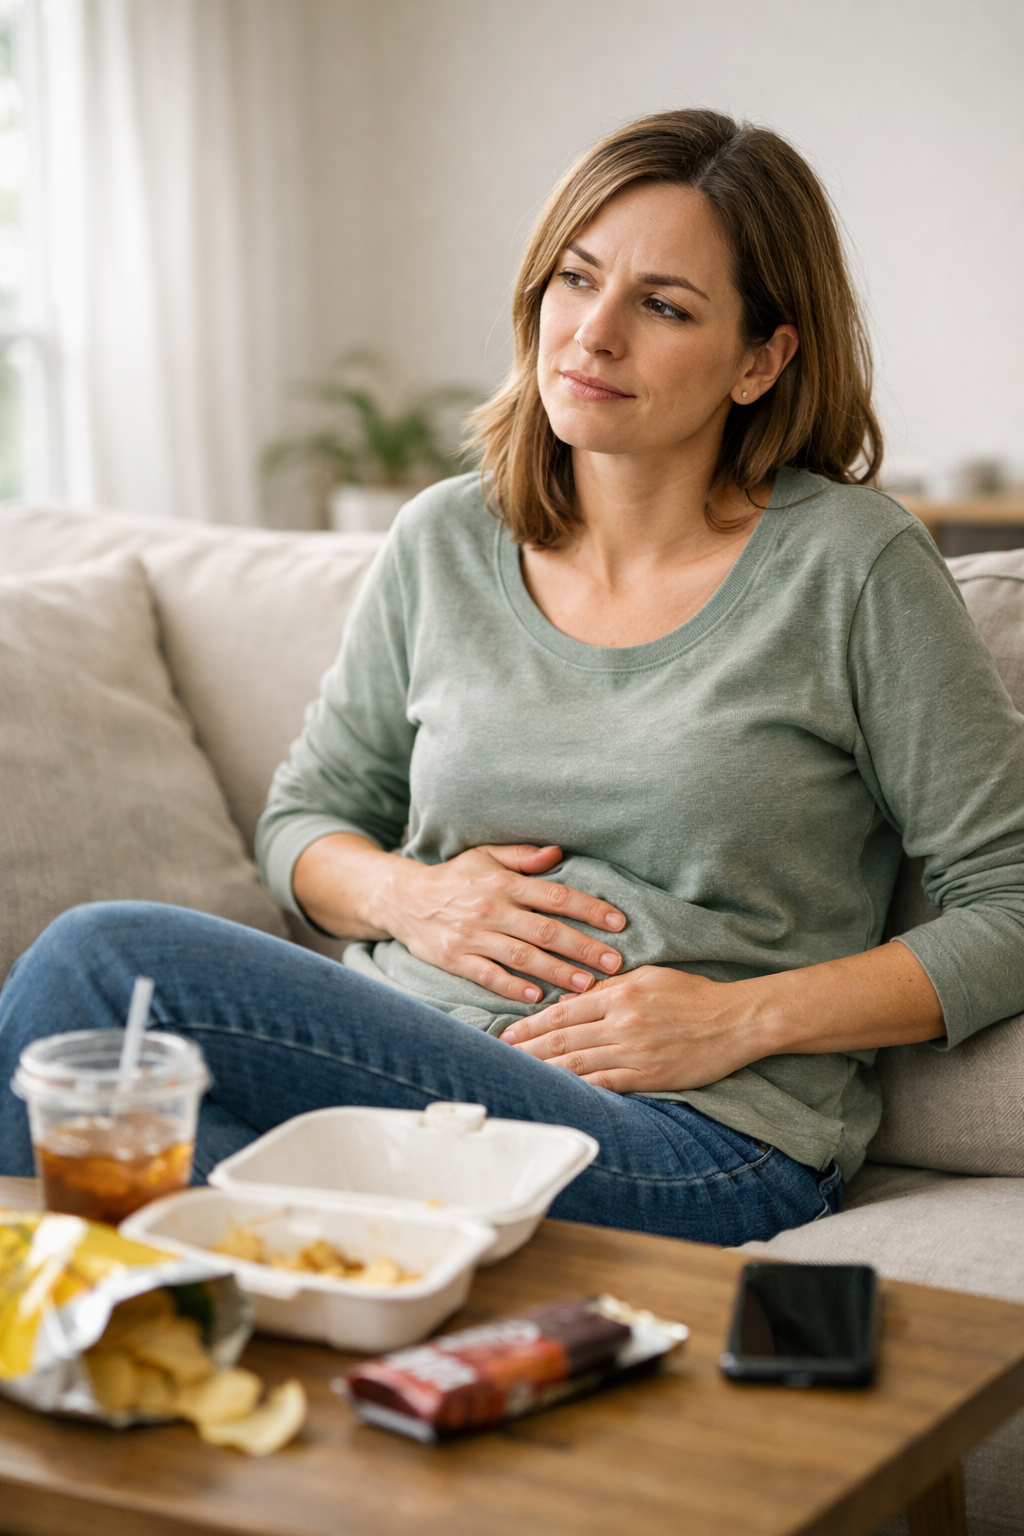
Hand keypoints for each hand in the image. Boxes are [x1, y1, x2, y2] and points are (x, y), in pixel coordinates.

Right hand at [381, 843, 625, 1004]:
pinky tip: (536, 997)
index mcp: (504, 882)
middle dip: (583, 947)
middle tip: (614, 963)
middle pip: (546, 930)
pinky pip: (488, 976)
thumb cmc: (455, 876)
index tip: (619, 923)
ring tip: (586, 985)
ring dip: (557, 972)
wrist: (403, 898)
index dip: (590, 909)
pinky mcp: (455, 959)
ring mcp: (472, 936)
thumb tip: (558, 852)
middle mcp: (491, 908)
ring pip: (522, 957)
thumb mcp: (486, 855)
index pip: (556, 895)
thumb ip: (523, 856)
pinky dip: (512, 987)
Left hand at [500, 965, 762, 1092]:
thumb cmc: (696, 995)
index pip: (564, 1011)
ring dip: (544, 1071)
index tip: (509, 1033)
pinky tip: (556, 1094)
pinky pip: (605, 1085)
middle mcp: (622, 1023)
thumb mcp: (651, 977)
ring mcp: (634, 1052)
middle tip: (500, 1058)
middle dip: (528, 1049)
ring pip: (578, 1063)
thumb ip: (612, 987)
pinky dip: (578, 1089)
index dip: (532, 1024)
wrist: (737, 1021)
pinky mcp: (648, 1076)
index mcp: (621, 995)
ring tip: (518, 1077)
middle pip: (563, 1038)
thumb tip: (576, 999)